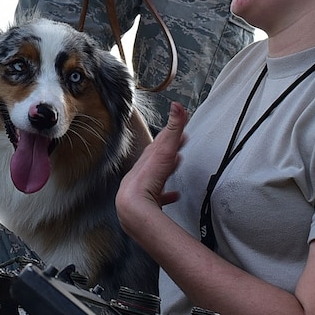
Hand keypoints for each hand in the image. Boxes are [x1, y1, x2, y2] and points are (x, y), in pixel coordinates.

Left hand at [116, 102, 186, 230]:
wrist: (133, 209)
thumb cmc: (146, 180)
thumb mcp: (164, 151)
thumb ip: (173, 128)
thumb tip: (177, 106)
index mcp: (148, 159)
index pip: (160, 142)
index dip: (171, 134)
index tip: (180, 129)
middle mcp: (143, 172)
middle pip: (157, 157)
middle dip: (168, 149)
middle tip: (178, 143)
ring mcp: (144, 189)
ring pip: (155, 176)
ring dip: (165, 170)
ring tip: (175, 164)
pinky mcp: (148, 205)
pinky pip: (158, 198)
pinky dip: (166, 195)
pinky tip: (172, 196)